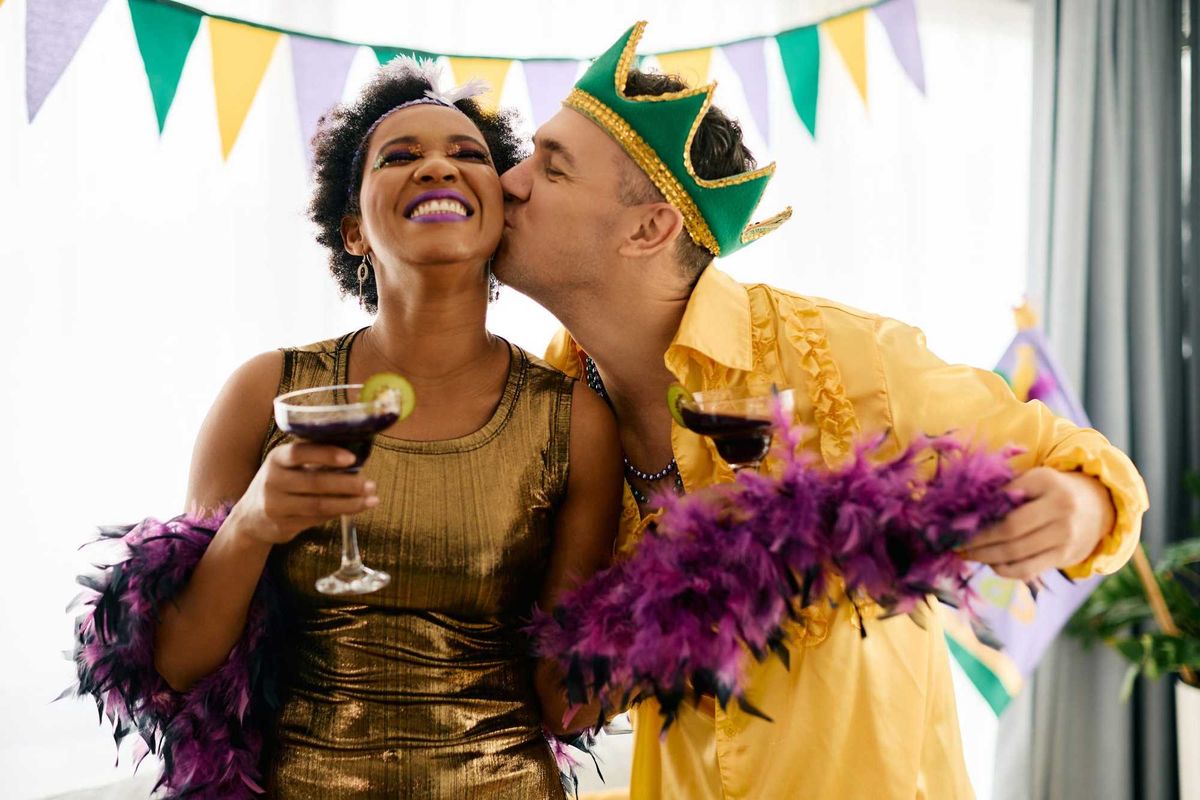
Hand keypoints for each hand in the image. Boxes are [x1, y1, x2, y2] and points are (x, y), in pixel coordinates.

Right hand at [228, 443, 378, 545]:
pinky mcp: (282, 525)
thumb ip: (314, 460)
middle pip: (315, 482)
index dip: (327, 455)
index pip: (301, 453)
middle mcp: (272, 480)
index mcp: (277, 458)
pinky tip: (355, 509)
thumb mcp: (288, 466)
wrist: (250, 517)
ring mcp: (275, 505)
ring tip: (371, 499)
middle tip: (370, 484)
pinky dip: (338, 513)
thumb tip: (357, 458)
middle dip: (347, 483)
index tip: (352, 458)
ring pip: (319, 504)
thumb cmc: (281, 484)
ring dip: (349, 503)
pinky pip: (316, 518)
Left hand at [964, 467, 1114, 580]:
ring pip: (1016, 553)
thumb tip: (965, 510)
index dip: (977, 514)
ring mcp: (1065, 535)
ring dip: (985, 556)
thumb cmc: (1052, 490)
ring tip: (966, 554)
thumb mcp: (1033, 479)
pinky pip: (1028, 569)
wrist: (1099, 506)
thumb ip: (1005, 491)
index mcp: (1046, 481)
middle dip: (977, 539)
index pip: (1004, 499)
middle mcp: (1060, 508)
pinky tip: (990, 563)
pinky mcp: (1066, 557)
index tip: (954, 522)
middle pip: (1009, 530)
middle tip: (954, 543)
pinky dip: (1004, 570)